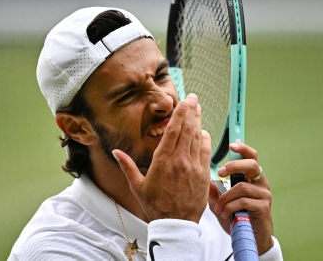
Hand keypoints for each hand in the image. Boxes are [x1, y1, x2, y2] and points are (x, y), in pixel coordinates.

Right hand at [113, 93, 211, 222]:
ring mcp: (193, 166)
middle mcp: (179, 160)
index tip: (184, 102)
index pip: (172, 130)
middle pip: (187, 129)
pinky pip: (206, 151)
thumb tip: (116, 151)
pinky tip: (204, 131)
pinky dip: (206, 139)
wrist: (175, 223)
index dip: (179, 113)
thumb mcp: (138, 186)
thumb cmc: (155, 205)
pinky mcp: (203, 174)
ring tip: (199, 109)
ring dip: (199, 121)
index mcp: (162, 161)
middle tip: (194, 98)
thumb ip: (127, 166)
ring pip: (197, 137)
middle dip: (191, 111)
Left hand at [208, 142, 273, 254]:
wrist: (250, 240)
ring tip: (218, 208)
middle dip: (233, 166)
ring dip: (226, 197)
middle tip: (220, 173)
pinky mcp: (263, 207)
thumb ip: (215, 193)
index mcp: (251, 178)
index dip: (243, 149)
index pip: (251, 157)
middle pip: (251, 164)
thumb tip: (207, 180)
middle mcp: (260, 183)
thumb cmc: (237, 219)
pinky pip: (244, 201)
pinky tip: (224, 214)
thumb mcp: (221, 204)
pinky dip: (230, 207)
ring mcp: (264, 194)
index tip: (231, 146)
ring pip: (242, 186)